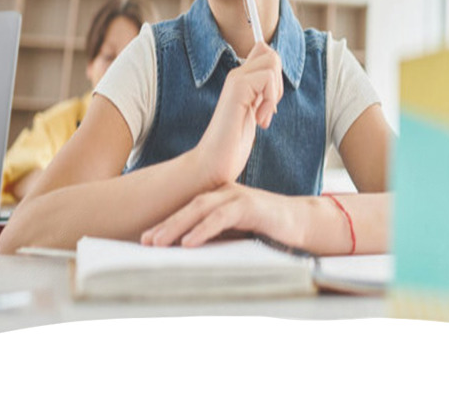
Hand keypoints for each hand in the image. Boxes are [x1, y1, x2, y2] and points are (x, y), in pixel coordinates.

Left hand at [140, 183, 302, 248]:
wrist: (303, 224)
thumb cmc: (269, 231)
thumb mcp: (237, 233)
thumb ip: (217, 236)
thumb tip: (187, 256)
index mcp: (221, 198)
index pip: (188, 209)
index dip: (166, 223)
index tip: (145, 240)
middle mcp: (226, 192)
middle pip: (189, 206)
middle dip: (165, 224)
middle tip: (144, 242)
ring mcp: (239, 196)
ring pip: (200, 208)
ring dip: (176, 226)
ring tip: (157, 243)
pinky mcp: (251, 206)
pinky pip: (221, 217)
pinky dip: (202, 229)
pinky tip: (188, 243)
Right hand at [195, 41, 283, 186]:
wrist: (213, 163)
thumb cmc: (232, 144)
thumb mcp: (254, 113)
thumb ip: (261, 94)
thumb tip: (276, 79)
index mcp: (241, 80)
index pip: (263, 51)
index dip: (275, 72)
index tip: (269, 101)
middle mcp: (236, 75)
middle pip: (271, 54)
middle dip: (279, 82)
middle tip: (267, 109)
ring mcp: (235, 80)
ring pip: (272, 62)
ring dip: (275, 92)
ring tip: (262, 116)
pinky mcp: (236, 88)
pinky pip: (267, 77)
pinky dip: (270, 100)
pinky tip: (259, 120)